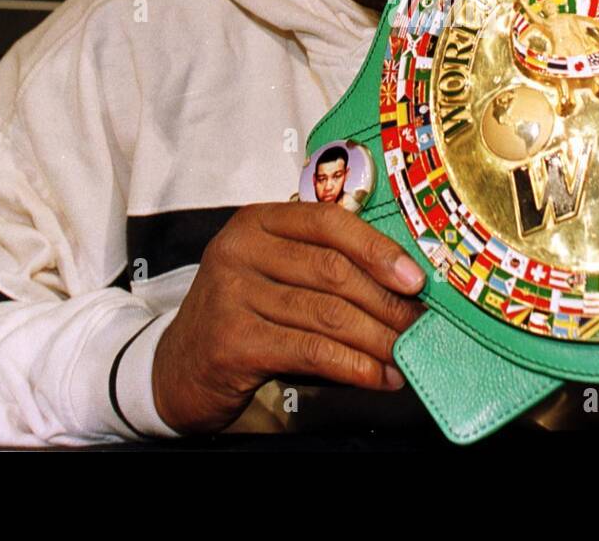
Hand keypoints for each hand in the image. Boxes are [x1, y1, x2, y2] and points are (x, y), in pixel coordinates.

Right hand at [151, 200, 426, 434]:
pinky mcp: (233, 341)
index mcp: (256, 221)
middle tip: (420, 324)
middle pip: (333, 271)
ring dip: (378, 339)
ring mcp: (232, 294)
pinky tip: (378, 377)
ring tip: (406, 354)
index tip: (415, 278)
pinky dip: (354, 367)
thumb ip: (321, 263)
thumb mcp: (272, 272)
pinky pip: (312, 351)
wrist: (178, 368)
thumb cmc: (242, 315)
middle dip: (386, 302)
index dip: (378, 249)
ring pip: (327, 314)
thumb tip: (400, 281)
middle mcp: (240, 250)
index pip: (328, 222)